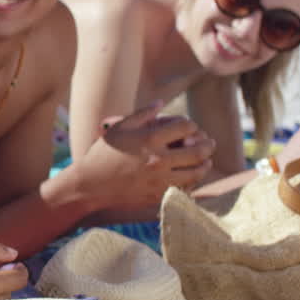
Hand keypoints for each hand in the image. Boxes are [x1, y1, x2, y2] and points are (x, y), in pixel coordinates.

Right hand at [81, 101, 214, 211]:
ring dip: (205, 164)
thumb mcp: (119, 128)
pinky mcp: (159, 196)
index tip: (188, 127)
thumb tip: (162, 104)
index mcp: (149, 139)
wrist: (90, 185)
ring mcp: (160, 180)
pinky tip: (190, 176)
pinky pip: (186, 188)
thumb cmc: (102, 154)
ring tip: (206, 160)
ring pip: (197, 172)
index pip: (186, 126)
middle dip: (207, 144)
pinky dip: (193, 181)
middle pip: (198, 150)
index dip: (190, 124)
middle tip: (209, 143)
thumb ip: (142, 114)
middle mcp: (158, 159)